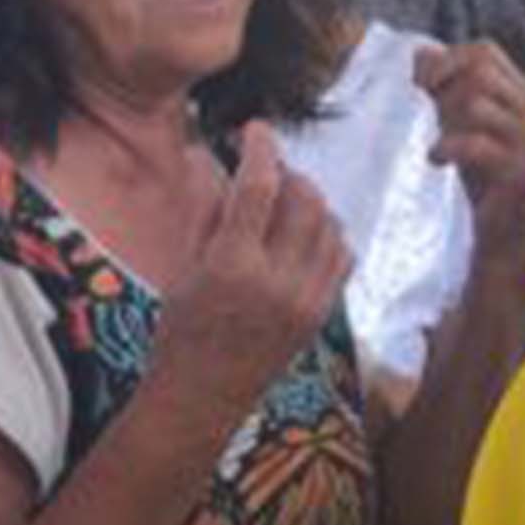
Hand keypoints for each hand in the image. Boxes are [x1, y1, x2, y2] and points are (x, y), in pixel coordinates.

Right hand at [153, 122, 348, 420]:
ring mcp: (307, 300)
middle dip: (288, 172)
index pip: (258, 187)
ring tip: (286, 199)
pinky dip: (330, 234)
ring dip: (312, 201)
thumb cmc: (182, 330)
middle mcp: (278, 281)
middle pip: (304, 200)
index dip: (261, 148)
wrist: (204, 395)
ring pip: (330, 225)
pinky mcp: (323, 314)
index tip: (256, 129)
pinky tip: (307, 232)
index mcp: (232, 265)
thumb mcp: (184, 266)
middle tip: (268, 168)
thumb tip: (211, 157)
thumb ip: (206, 210)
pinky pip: (342, 257)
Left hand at [414, 42, 524, 256]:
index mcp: (523, 95)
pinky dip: (446, 148)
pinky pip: (475, 143)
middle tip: (430, 116)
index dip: (448, 59)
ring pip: (477, 102)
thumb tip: (419, 52)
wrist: (510, 235)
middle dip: (444, 89)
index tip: (422, 82)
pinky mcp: (518, 171)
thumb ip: (446, 89)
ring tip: (439, 142)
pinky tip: (436, 161)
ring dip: (446, 120)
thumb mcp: (465, 125)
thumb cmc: (487, 178)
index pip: (485, 52)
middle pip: (480, 71)